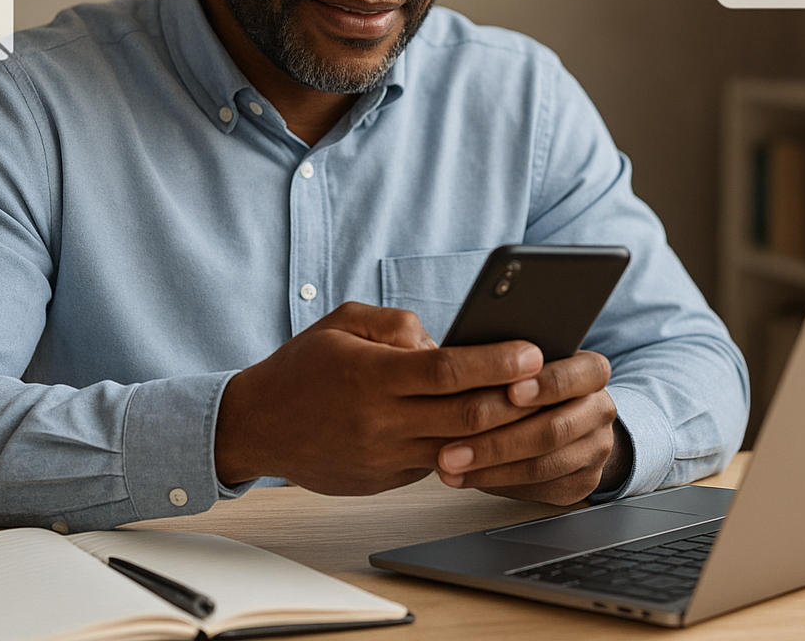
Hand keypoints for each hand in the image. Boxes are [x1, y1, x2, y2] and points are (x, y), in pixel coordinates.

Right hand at [215, 303, 544, 494]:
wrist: (256, 426)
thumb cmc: (302, 367)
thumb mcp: (342, 323)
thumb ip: (395, 324)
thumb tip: (443, 342)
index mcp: (370, 375)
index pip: (448, 371)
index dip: (496, 362)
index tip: (532, 351)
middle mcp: (379, 421)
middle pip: (465, 415)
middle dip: (514, 399)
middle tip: (548, 382)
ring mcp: (383, 457)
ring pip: (460, 448)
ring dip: (501, 431)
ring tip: (531, 409)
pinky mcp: (384, 480)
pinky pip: (437, 464)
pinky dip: (467, 449)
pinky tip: (490, 431)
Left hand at [434, 349, 623, 504]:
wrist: (566, 421)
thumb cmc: (532, 383)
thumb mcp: (527, 363)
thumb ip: (509, 362)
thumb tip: (466, 357)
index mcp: (592, 373)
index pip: (581, 375)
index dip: (548, 384)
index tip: (510, 391)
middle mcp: (599, 412)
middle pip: (553, 430)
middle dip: (497, 441)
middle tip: (451, 447)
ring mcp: (594, 452)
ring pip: (541, 465)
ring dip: (489, 467)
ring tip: (449, 464)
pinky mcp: (580, 484)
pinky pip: (536, 488)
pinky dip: (494, 482)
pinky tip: (463, 476)